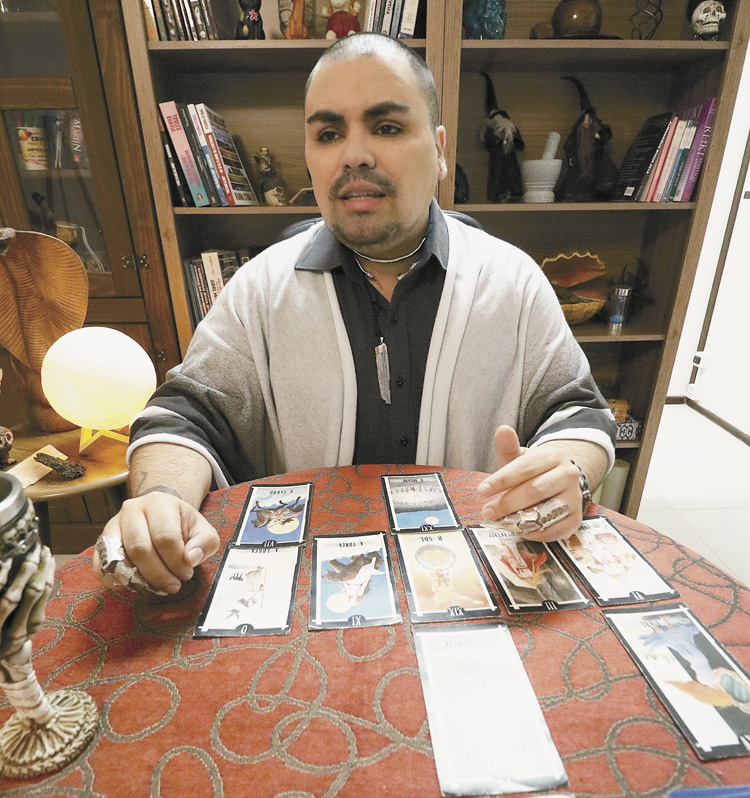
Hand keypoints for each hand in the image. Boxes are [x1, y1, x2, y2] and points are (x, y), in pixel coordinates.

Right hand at [92, 493, 219, 593]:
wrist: (160, 514)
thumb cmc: (181, 524)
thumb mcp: (202, 529)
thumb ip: (204, 542)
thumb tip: (191, 558)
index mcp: (159, 503)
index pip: (165, 536)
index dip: (177, 561)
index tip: (187, 573)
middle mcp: (132, 509)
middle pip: (140, 549)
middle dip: (159, 574)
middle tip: (173, 585)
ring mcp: (113, 525)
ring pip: (119, 558)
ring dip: (138, 580)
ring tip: (155, 587)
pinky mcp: (101, 542)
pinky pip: (100, 566)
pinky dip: (114, 581)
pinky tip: (133, 586)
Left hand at [476, 426, 582, 540]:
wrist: (561, 483)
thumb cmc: (535, 472)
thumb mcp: (520, 458)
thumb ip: (508, 448)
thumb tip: (502, 430)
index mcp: (553, 456)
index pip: (525, 468)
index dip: (501, 480)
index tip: (482, 490)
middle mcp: (568, 475)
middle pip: (535, 490)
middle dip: (507, 502)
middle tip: (488, 512)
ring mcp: (574, 498)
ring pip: (545, 511)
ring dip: (519, 519)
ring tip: (501, 520)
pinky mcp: (576, 519)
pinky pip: (553, 530)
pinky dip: (532, 532)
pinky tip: (518, 528)